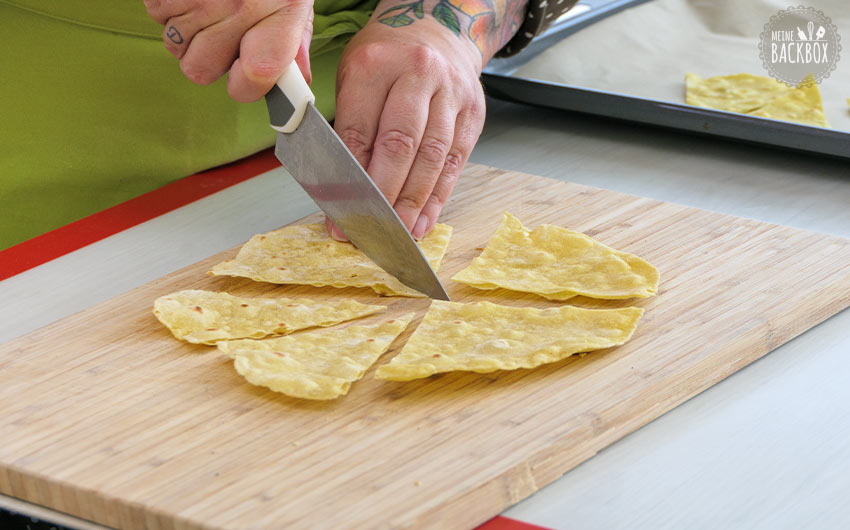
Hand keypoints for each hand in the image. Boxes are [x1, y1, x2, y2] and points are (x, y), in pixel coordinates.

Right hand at [144, 0, 313, 100]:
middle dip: (208, 57)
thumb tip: (296, 84)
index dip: (244, 86)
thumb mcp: (295, 1)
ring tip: (208, 4)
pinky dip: (168, 7)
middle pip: (200, 69)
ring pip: (174, 44)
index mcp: (278, 15)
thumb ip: (294, 44)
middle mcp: (238, 6)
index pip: (250, 81)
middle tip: (223, 30)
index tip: (245, 77)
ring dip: (187, 31)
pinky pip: (155, 15)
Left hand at [329, 19, 485, 239]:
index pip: (359, 132)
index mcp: (375, 64)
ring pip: (432, 157)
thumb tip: (342, 190)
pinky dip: (438, 196)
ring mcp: (451, 93)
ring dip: (414, 202)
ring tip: (399, 232)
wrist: (436, 30)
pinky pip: (455, 162)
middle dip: (384, 195)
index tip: (341, 213)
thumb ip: (349, 126)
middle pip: (400, 145)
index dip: (349, 179)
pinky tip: (424, 219)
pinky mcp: (473, 112)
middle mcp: (417, 74)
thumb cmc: (385, 60)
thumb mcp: (353, 77)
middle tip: (371, 228)